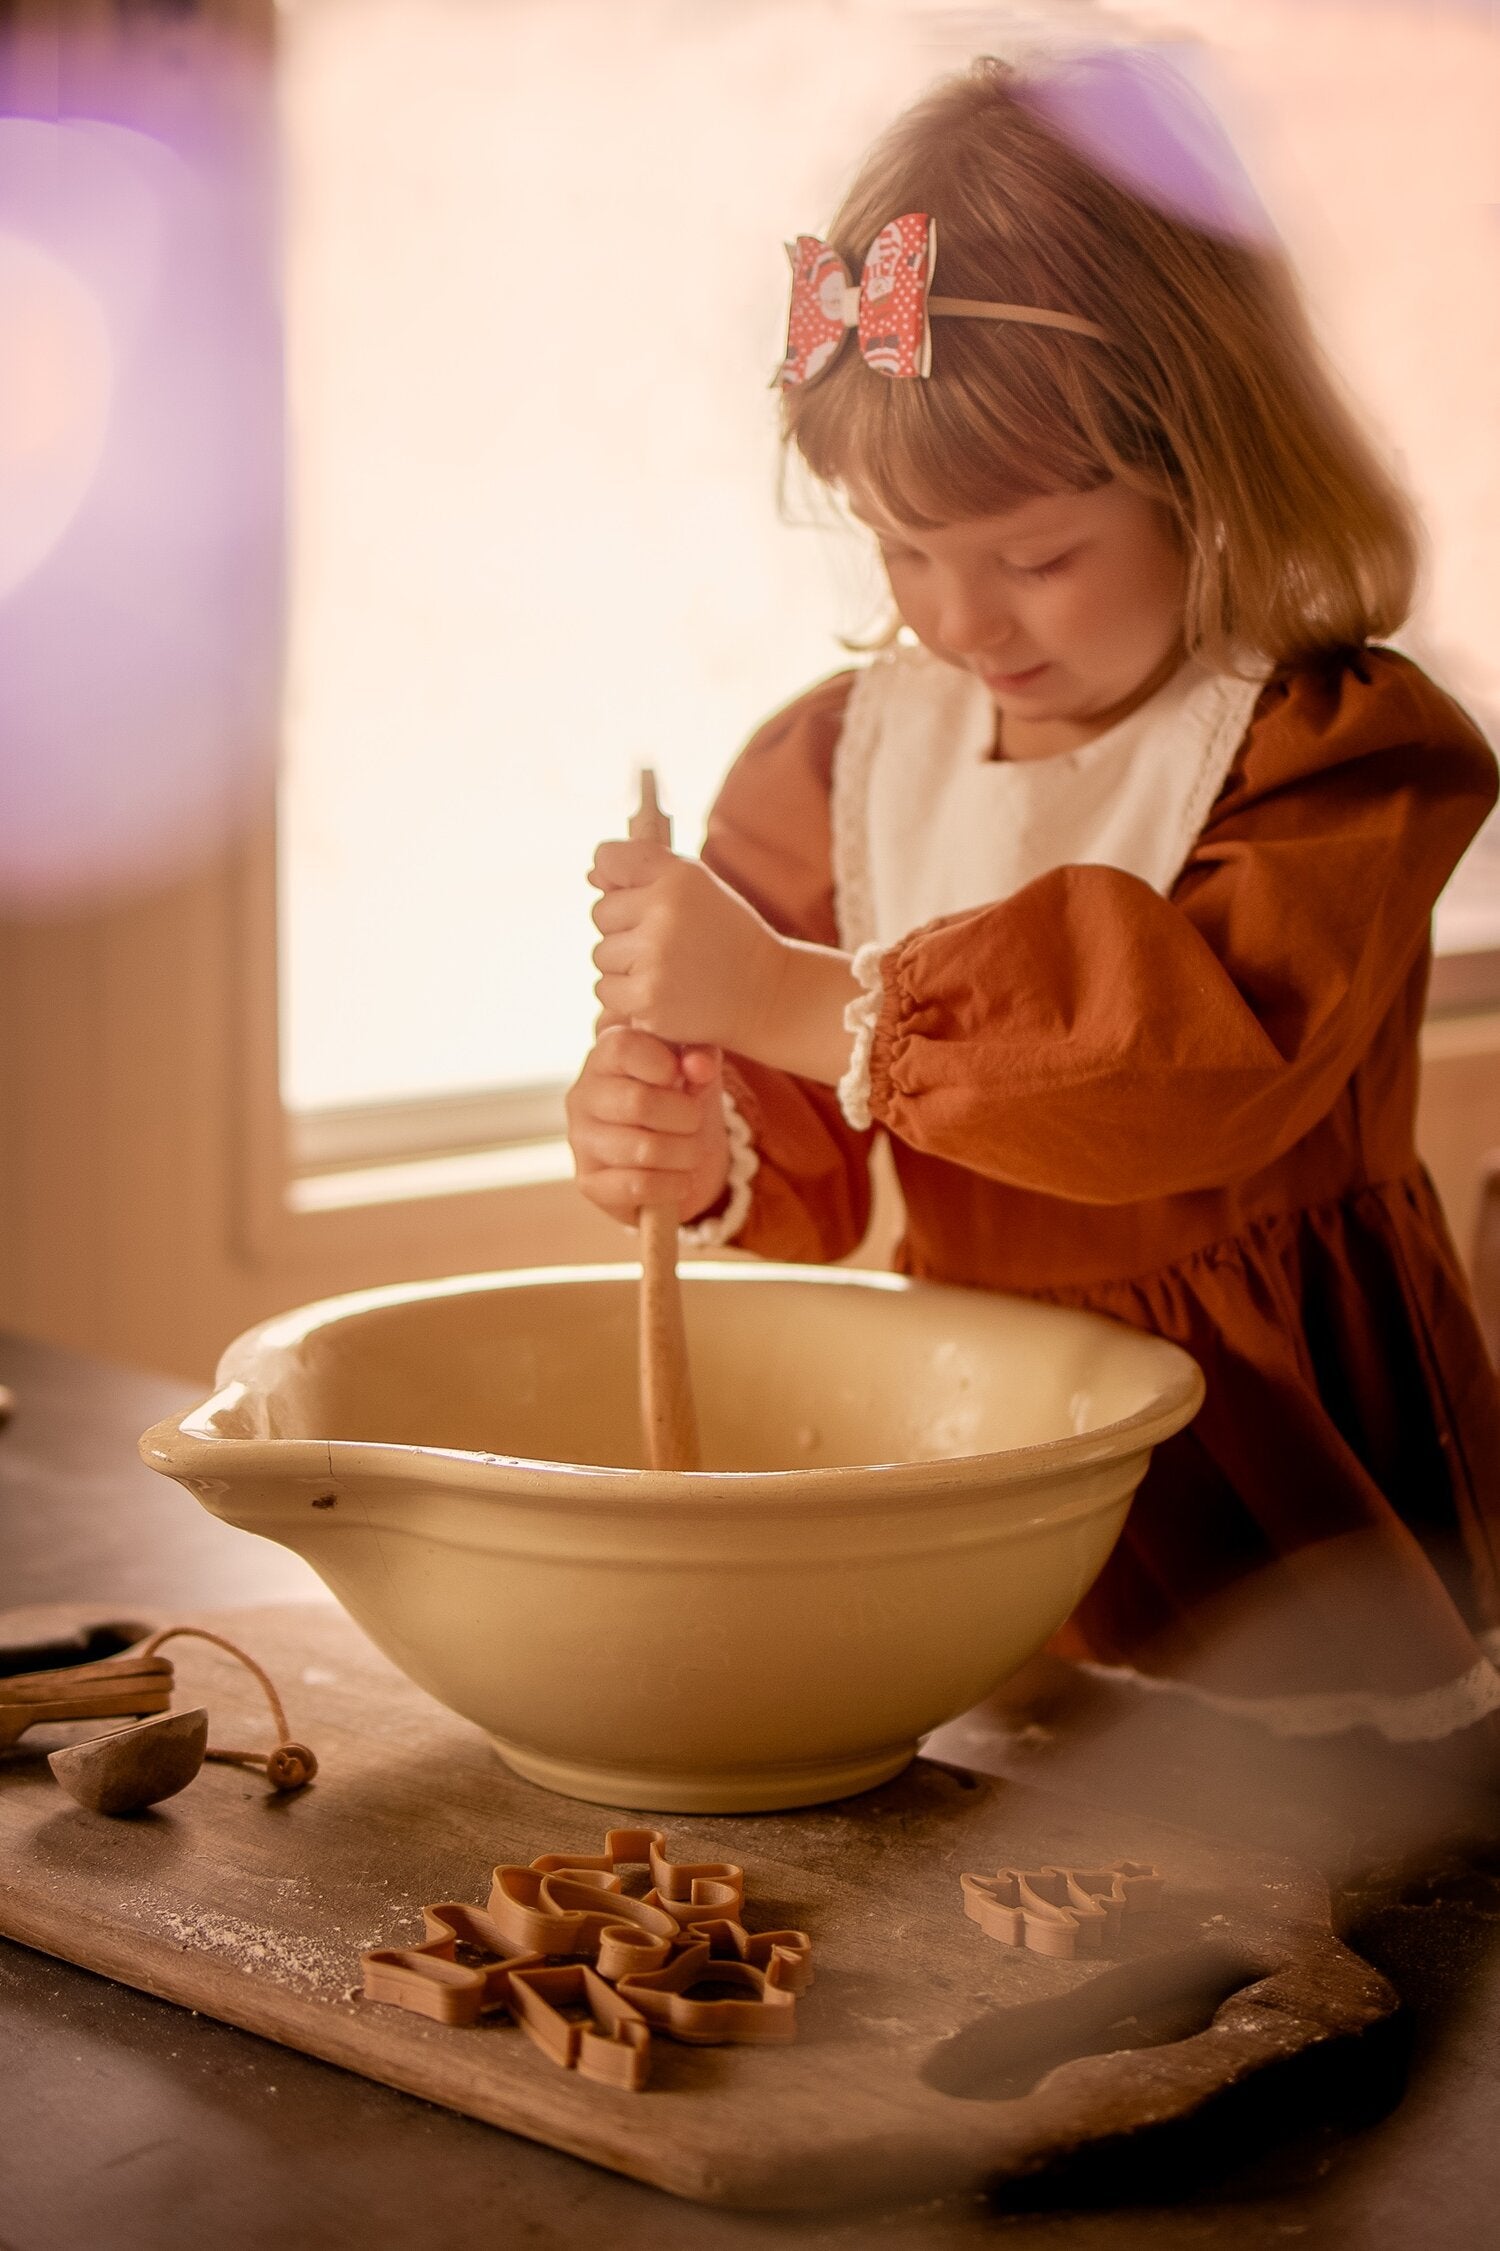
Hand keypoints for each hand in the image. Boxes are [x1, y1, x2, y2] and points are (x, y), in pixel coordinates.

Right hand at [565, 1023, 729, 1225]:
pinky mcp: (589, 1182)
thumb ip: (700, 1059)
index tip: (684, 1077)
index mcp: (604, 1058)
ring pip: (644, 1150)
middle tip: (696, 1122)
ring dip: (685, 1154)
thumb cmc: (679, 1104)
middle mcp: (583, 1096)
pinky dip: (674, 1185)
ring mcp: (581, 1141)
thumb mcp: (696, 1073)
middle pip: (639, 1103)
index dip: (664, 1063)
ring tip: (691, 1151)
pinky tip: (680, 1179)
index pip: (623, 1048)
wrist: (673, 1161)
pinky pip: (640, 1185)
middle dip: (686, 1117)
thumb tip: (700, 1065)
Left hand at [589, 838, 783, 1051]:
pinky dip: (626, 995)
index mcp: (678, 875)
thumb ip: (645, 873)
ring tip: (669, 969)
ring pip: (601, 954)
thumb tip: (591, 875)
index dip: (615, 878)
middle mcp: (664, 910)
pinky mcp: (647, 998)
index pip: (609, 858)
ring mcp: (654, 956)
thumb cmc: (726, 936)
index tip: (637, 894)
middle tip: (669, 942)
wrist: (767, 993)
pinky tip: (663, 992)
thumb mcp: (697, 888)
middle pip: (601, 913)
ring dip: (625, 965)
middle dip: (626, 929)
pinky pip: (604, 989)